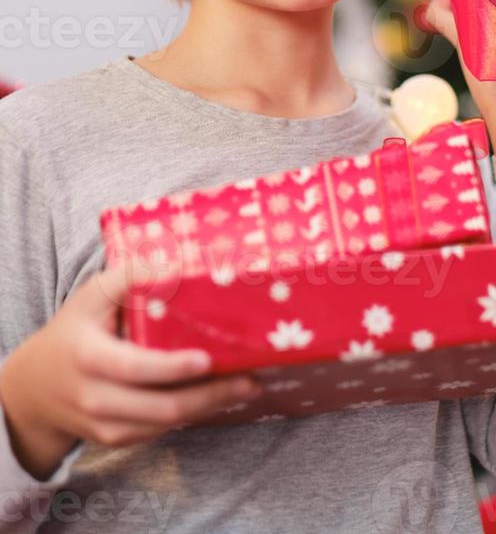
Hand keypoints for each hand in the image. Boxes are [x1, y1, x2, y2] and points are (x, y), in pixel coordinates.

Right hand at [0, 259, 261, 477]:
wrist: (35, 387)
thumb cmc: (74, 330)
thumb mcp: (92, 294)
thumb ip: (130, 276)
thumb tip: (177, 266)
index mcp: (90, 357)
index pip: (135, 369)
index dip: (172, 368)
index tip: (207, 359)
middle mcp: (96, 398)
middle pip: (161, 408)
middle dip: (210, 395)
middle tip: (249, 378)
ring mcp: (106, 424)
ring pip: (165, 424)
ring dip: (209, 407)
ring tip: (246, 386)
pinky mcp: (117, 439)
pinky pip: (160, 430)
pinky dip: (192, 414)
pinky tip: (218, 396)